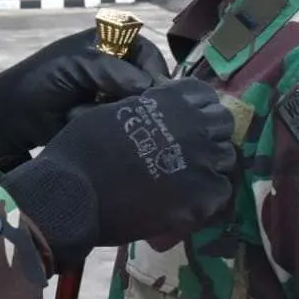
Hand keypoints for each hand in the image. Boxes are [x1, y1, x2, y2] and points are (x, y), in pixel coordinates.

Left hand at [0, 27, 171, 163]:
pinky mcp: (105, 121)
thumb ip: (114, 71)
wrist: (11, 117)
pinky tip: (85, 121)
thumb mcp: (77, 65)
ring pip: (138, 107)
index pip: (148, 54)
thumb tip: (150, 89)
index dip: (154, 71)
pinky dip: (107, 125)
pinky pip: (123, 125)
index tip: (153, 91)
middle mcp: (117, 70)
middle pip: (150, 83)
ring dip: (119, 112)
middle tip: (123, 107)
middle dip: (137, 97)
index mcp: (111, 44)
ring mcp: (112, 97)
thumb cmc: (40, 79)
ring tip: (94, 112)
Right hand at [0, 79, 236, 264]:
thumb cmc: (80, 150)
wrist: (72, 194)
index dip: (194, 109)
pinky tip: (185, 202)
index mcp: (172, 100)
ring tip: (184, 180)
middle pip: (222, 124)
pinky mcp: (202, 199)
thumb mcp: (112, 112)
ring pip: (225, 159)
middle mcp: (195, 126)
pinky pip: (221, 193)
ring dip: (208, 166)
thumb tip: (157, 107)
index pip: (204, 96)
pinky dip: (206, 197)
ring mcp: (202, 163)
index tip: (183, 121)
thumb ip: (145, 108)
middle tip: (186, 152)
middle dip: (207, 135)